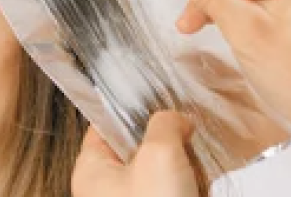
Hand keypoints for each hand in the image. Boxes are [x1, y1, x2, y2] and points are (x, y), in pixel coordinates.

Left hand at [72, 111, 199, 196]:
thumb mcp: (159, 155)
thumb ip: (165, 124)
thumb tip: (176, 119)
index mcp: (92, 170)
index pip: (104, 126)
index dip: (131, 112)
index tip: (158, 103)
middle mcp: (106, 190)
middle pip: (139, 148)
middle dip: (169, 149)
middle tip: (184, 152)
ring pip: (163, 172)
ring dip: (186, 173)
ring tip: (194, 184)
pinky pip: (176, 193)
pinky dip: (192, 191)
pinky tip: (198, 195)